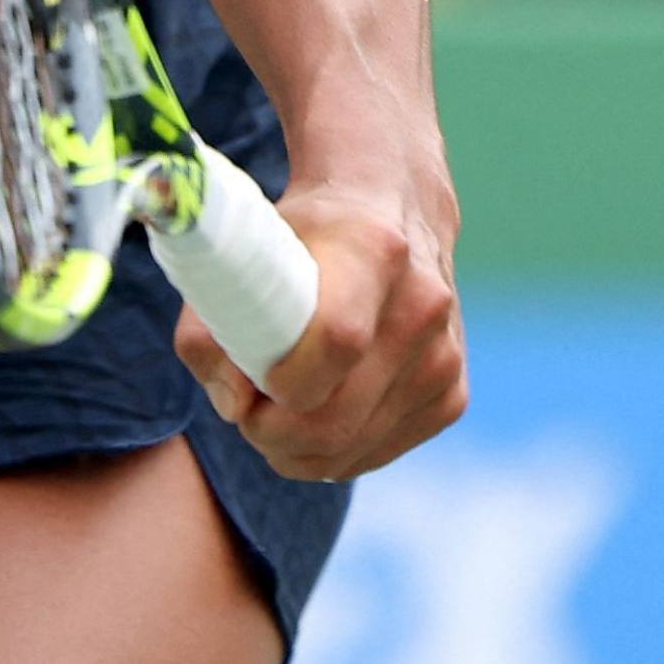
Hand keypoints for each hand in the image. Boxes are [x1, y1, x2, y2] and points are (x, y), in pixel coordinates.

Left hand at [175, 170, 465, 483]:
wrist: (390, 209)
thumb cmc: (307, 235)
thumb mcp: (247, 254)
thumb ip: (211, 329)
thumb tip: (232, 405)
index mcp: (373, 251)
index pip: (336, 340)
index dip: (282, 380)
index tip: (248, 379)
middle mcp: (423, 303)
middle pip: (337, 416)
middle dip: (273, 434)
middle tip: (247, 413)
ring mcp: (443, 355)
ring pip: (351, 449)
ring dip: (296, 450)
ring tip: (275, 410)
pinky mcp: (452, 394)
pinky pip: (375, 454)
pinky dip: (333, 452)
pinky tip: (318, 410)